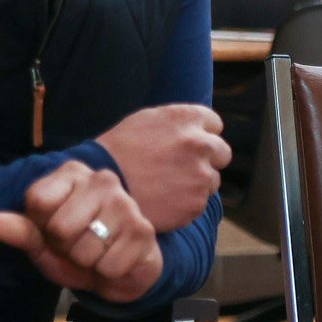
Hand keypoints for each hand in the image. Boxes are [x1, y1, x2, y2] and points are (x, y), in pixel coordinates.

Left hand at [0, 160, 162, 302]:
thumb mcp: (43, 243)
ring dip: (88, 262)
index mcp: (72, 174)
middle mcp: (102, 180)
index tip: (55, 229)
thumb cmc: (77, 250)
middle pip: (60, 228)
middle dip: (66, 247)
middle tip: (80, 245)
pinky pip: (108, 266)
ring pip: (84, 250)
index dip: (42, 226)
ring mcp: (126, 204)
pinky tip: (116, 260)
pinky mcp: (143, 230)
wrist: (121, 270)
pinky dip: (108, 272)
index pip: (38, 202)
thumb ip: (20, 232)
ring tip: (98, 253)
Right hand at [95, 103, 231, 231]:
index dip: (201, 134)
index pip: (214, 124)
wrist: (100, 185)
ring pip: (212, 180)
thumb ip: (179, 123)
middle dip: (207, 159)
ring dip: (196, 183)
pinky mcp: (196, 203)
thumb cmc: (118, 151)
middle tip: (181, 168)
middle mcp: (199, 144)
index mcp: (186, 119)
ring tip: (166, 185)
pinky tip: (163, 199)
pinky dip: (186, 203)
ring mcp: (200, 175)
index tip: (188, 145)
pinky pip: (200, 202)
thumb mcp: (146, 121)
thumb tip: (203, 128)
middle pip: (222, 153)